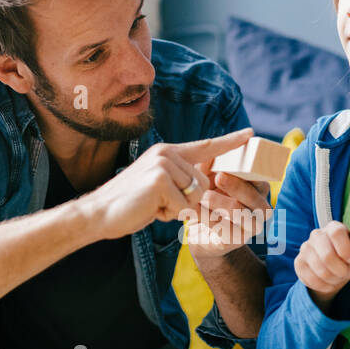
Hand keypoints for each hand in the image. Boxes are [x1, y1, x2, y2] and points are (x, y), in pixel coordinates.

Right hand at [78, 127, 253, 241]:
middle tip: (158, 203)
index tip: (251, 133)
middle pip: (203, 184)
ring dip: (177, 209)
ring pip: (195, 196)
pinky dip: (169, 215)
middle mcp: (167, 153)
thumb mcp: (159, 188)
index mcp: (167, 152)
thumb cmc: (129, 205)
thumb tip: (204, 189)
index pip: (205, 146)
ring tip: (153, 205)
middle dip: (187, 202)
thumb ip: (179, 181)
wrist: (98, 213)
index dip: (230, 141)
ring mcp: (163, 164)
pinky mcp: (160, 179)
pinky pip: (183, 206)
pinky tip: (150, 209)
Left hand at [186, 171, 272, 258]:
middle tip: (218, 177)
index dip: (246, 169)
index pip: (259, 177)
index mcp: (259, 188)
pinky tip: (196, 212)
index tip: (228, 164)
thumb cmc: (209, 199)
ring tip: (203, 196)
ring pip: (240, 212)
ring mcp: (251, 226)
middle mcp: (261, 207)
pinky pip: (225, 228)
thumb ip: (208, 165)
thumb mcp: (207, 179)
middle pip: (254, 196)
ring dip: (219, 202)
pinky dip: (208, 218)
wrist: (201, 232)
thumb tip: (210, 153)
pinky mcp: (237, 240)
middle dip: (235, 185)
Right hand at [294, 220, 349, 312]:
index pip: (336, 232)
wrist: (333, 272)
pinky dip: (323, 285)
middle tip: (344, 273)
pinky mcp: (298, 262)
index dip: (345, 249)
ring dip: (332, 279)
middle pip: (327, 254)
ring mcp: (305, 248)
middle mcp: (317, 234)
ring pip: (319, 269)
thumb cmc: (348, 260)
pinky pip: (310, 278)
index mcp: (334, 227)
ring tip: (337, 278)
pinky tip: (328, 283)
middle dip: (340, 270)